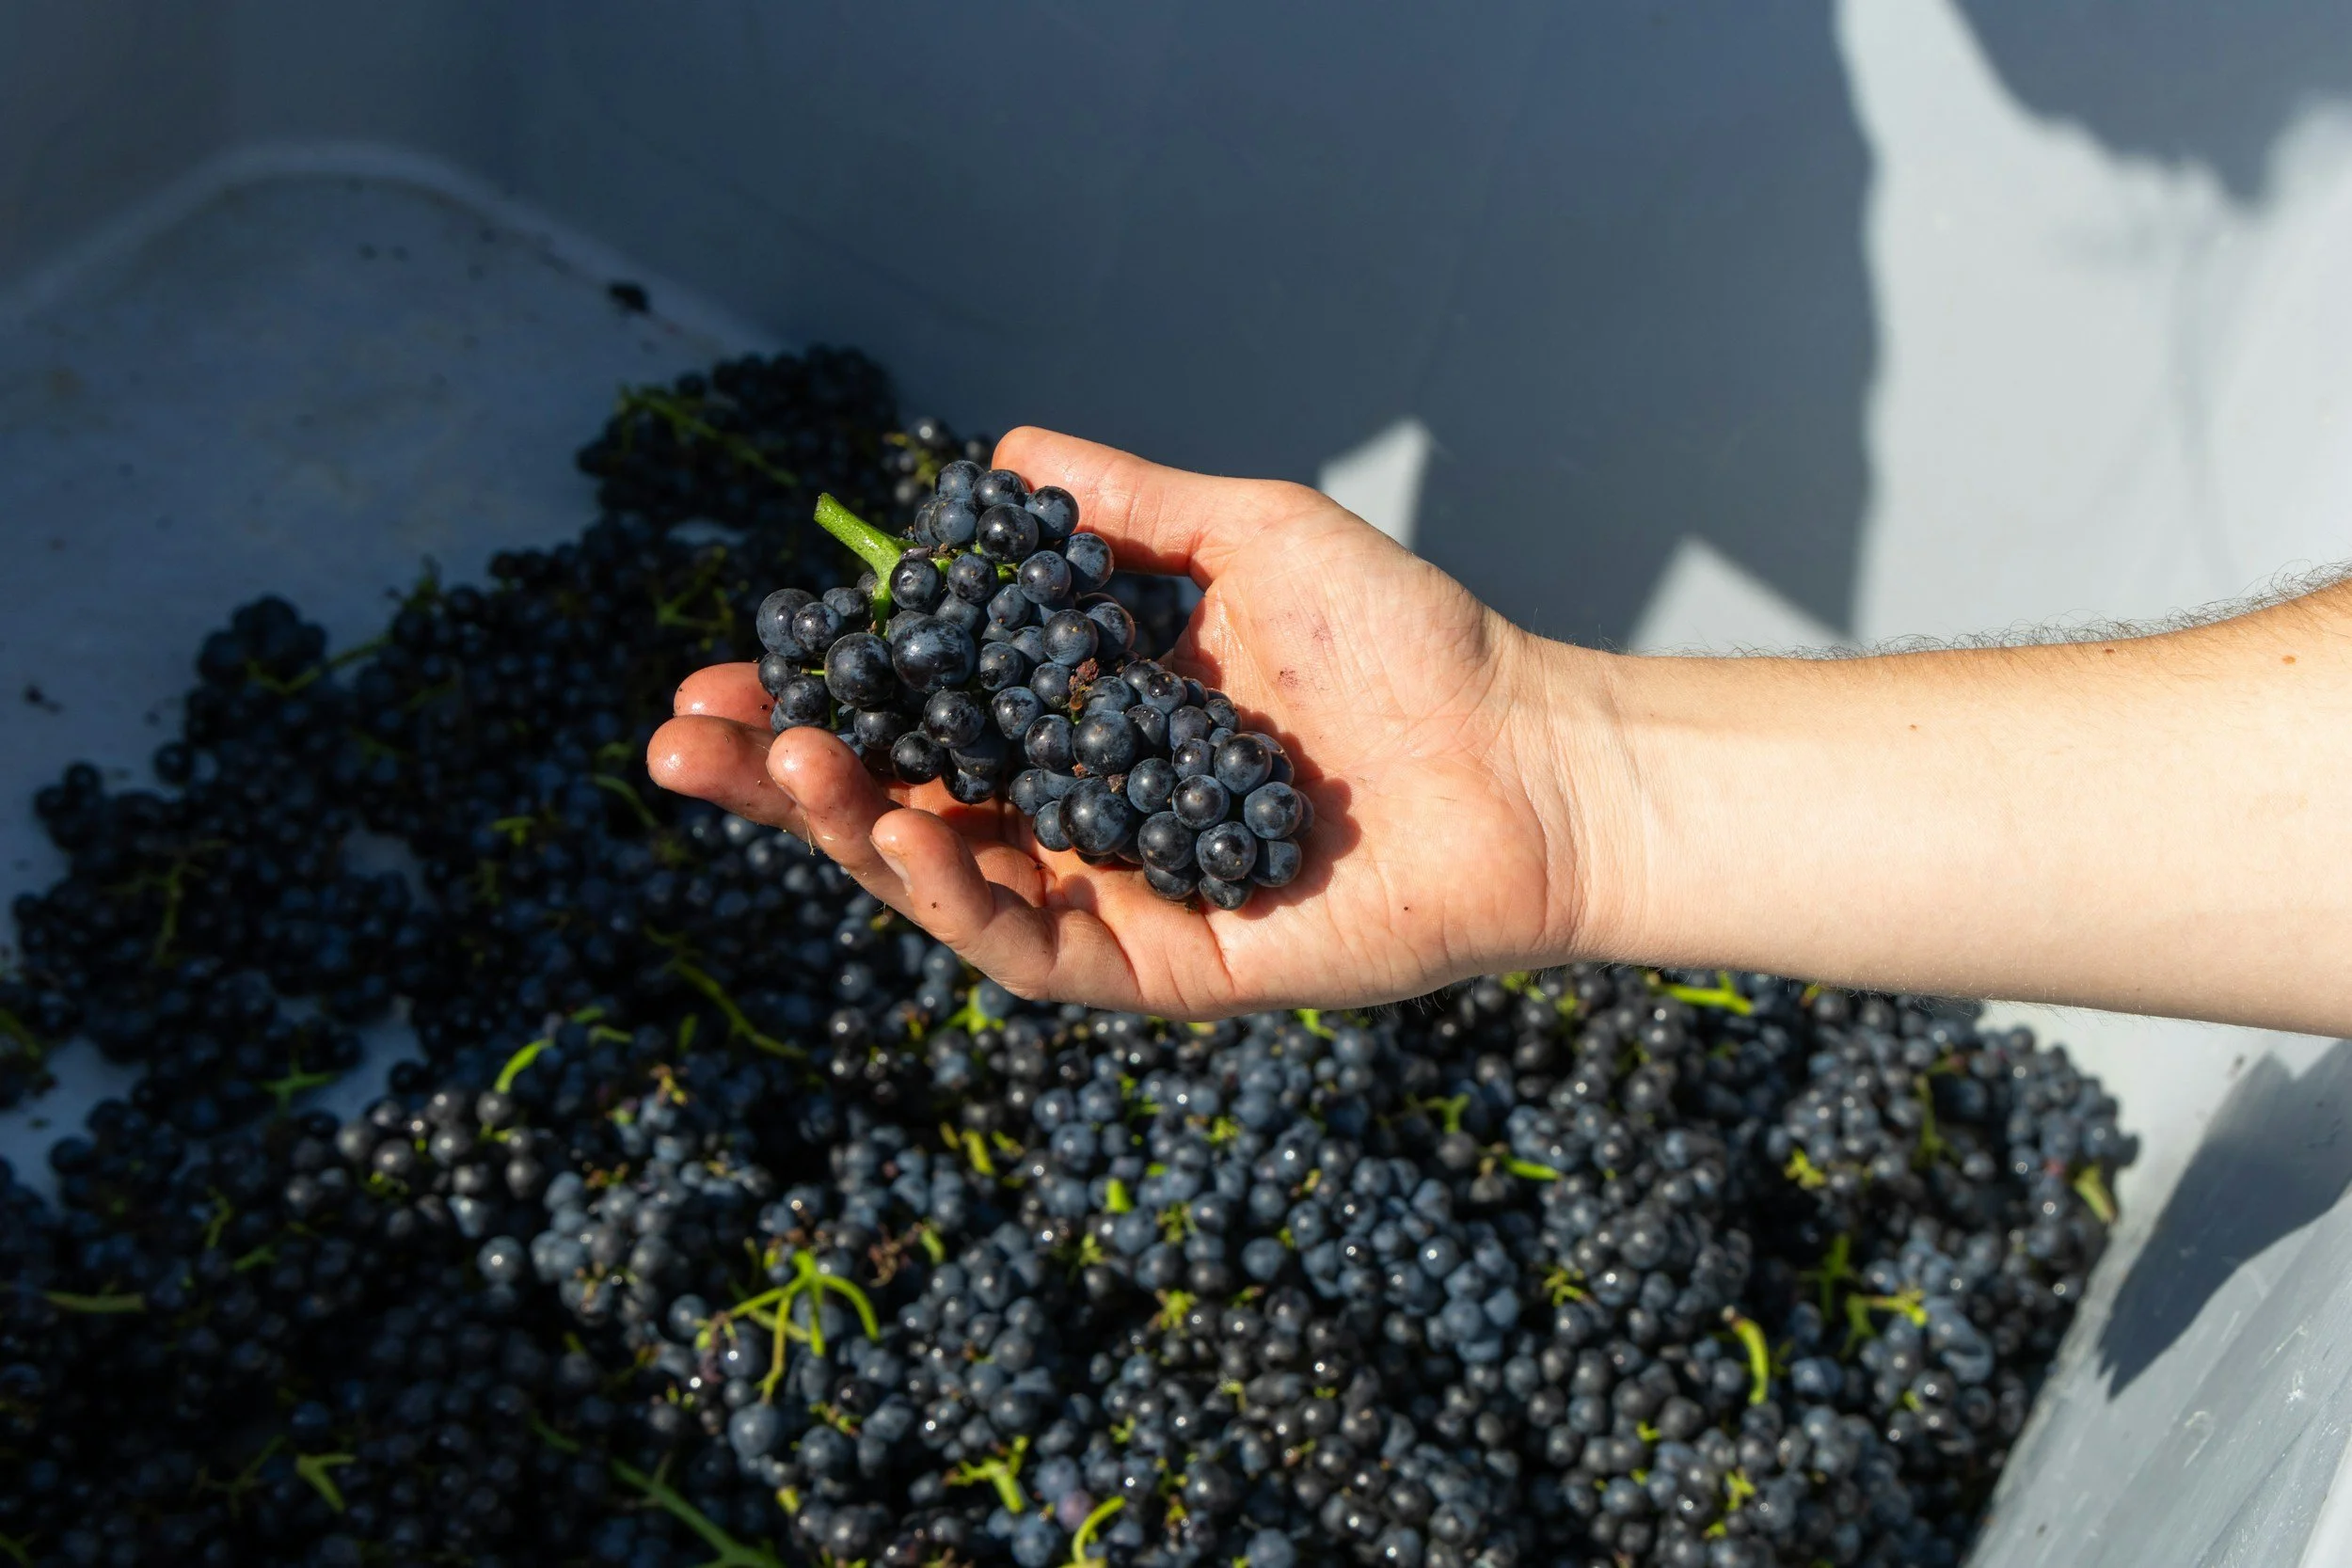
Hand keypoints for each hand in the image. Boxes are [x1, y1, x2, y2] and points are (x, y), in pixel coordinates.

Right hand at [648, 428, 1623, 1017]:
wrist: (1525, 758)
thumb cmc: (1405, 643)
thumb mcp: (1245, 536)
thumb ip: (1122, 509)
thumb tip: (992, 457)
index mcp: (1087, 726)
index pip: (921, 719)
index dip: (819, 698)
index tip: (723, 665)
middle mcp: (1084, 817)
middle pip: (902, 805)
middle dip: (785, 776)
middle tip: (679, 738)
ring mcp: (1118, 897)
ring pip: (948, 883)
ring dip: (849, 830)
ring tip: (782, 766)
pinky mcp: (1165, 966)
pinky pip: (1036, 949)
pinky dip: (959, 896)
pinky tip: (899, 829)